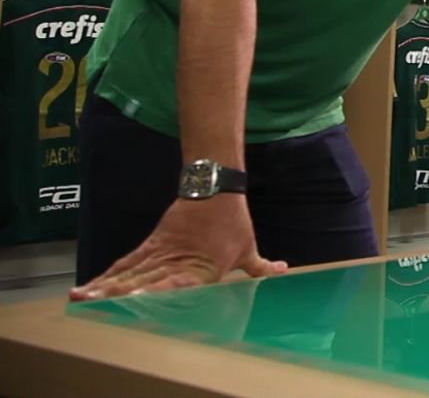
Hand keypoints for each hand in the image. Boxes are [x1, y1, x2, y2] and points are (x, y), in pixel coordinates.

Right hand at [69, 195, 284, 300]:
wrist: (215, 188)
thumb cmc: (233, 223)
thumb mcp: (248, 247)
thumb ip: (260, 267)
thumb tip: (282, 272)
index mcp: (200, 267)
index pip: (176, 283)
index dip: (157, 293)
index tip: (139, 302)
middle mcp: (175, 261)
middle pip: (143, 280)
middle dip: (118, 294)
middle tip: (94, 304)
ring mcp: (160, 252)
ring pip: (129, 273)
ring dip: (106, 286)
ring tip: (82, 298)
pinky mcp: (151, 245)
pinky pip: (127, 263)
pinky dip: (109, 275)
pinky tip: (91, 287)